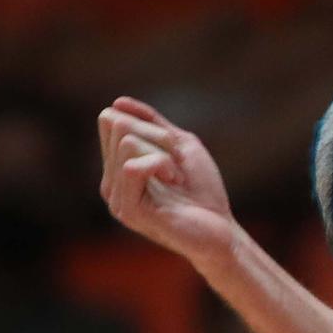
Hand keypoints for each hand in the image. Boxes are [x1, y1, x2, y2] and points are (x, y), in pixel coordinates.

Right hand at [97, 95, 238, 269]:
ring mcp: (116, 197)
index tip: (171, 147)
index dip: (146, 122)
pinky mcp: (128, 210)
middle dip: (157, 135)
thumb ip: (151, 123)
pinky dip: (162, 165)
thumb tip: (117, 102)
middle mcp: (110, 183)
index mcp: (117, 169)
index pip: (109, 120)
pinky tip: (175, 184)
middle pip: (117, 126)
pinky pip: (133, 166)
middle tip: (177, 164)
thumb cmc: (204, 192)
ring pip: (127, 142)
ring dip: (164, 153)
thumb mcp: (181, 145)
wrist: (223, 231)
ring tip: (176, 178)